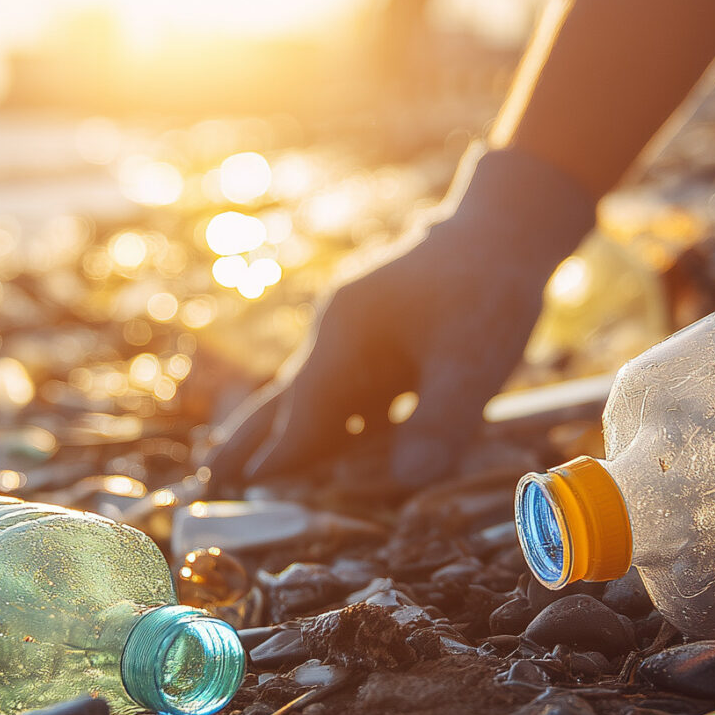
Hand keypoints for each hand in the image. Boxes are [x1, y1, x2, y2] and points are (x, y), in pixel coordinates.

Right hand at [207, 145, 594, 490]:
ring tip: (246, 469)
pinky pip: (343, 390)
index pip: (309, 403)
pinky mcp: (379, 340)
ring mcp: (356, 334)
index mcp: (348, 331)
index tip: (252, 487)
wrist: (505, 228)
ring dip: (284, 432)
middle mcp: (340, 332)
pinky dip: (328, 422)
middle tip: (209, 479)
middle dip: (251, 438)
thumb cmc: (488, 288)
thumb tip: (408, 481)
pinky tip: (327, 450)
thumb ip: (441, 420)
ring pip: (312, 394)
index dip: (284, 449)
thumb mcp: (474, 360)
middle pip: (288, 396)